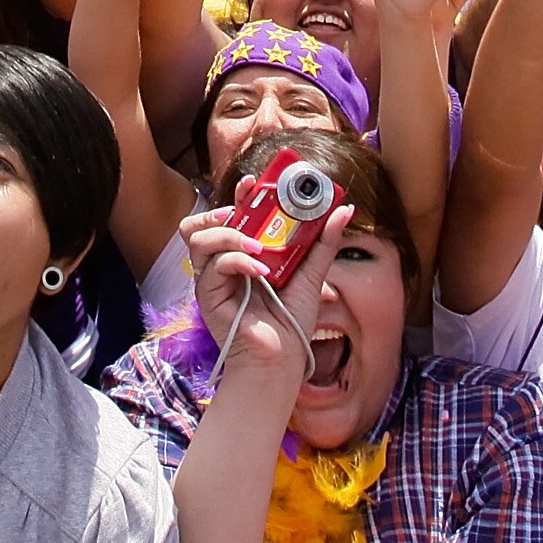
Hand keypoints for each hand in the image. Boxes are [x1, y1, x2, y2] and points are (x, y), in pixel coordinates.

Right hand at [181, 199, 355, 387]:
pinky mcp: (208, 295)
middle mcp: (222, 263)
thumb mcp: (312, 275)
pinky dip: (237, 261)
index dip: (239, 196)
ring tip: (258, 247)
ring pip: (198, 238)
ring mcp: (211, 279)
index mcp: (242, 254)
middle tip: (245, 211)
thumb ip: (323, 242)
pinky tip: (260, 271)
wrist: (282, 361)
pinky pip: (212, 266)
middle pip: (201, 222)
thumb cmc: (292, 322)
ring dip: (228, 235)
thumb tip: (344, 208)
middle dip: (221, 209)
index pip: (230, 216)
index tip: (257, 182)